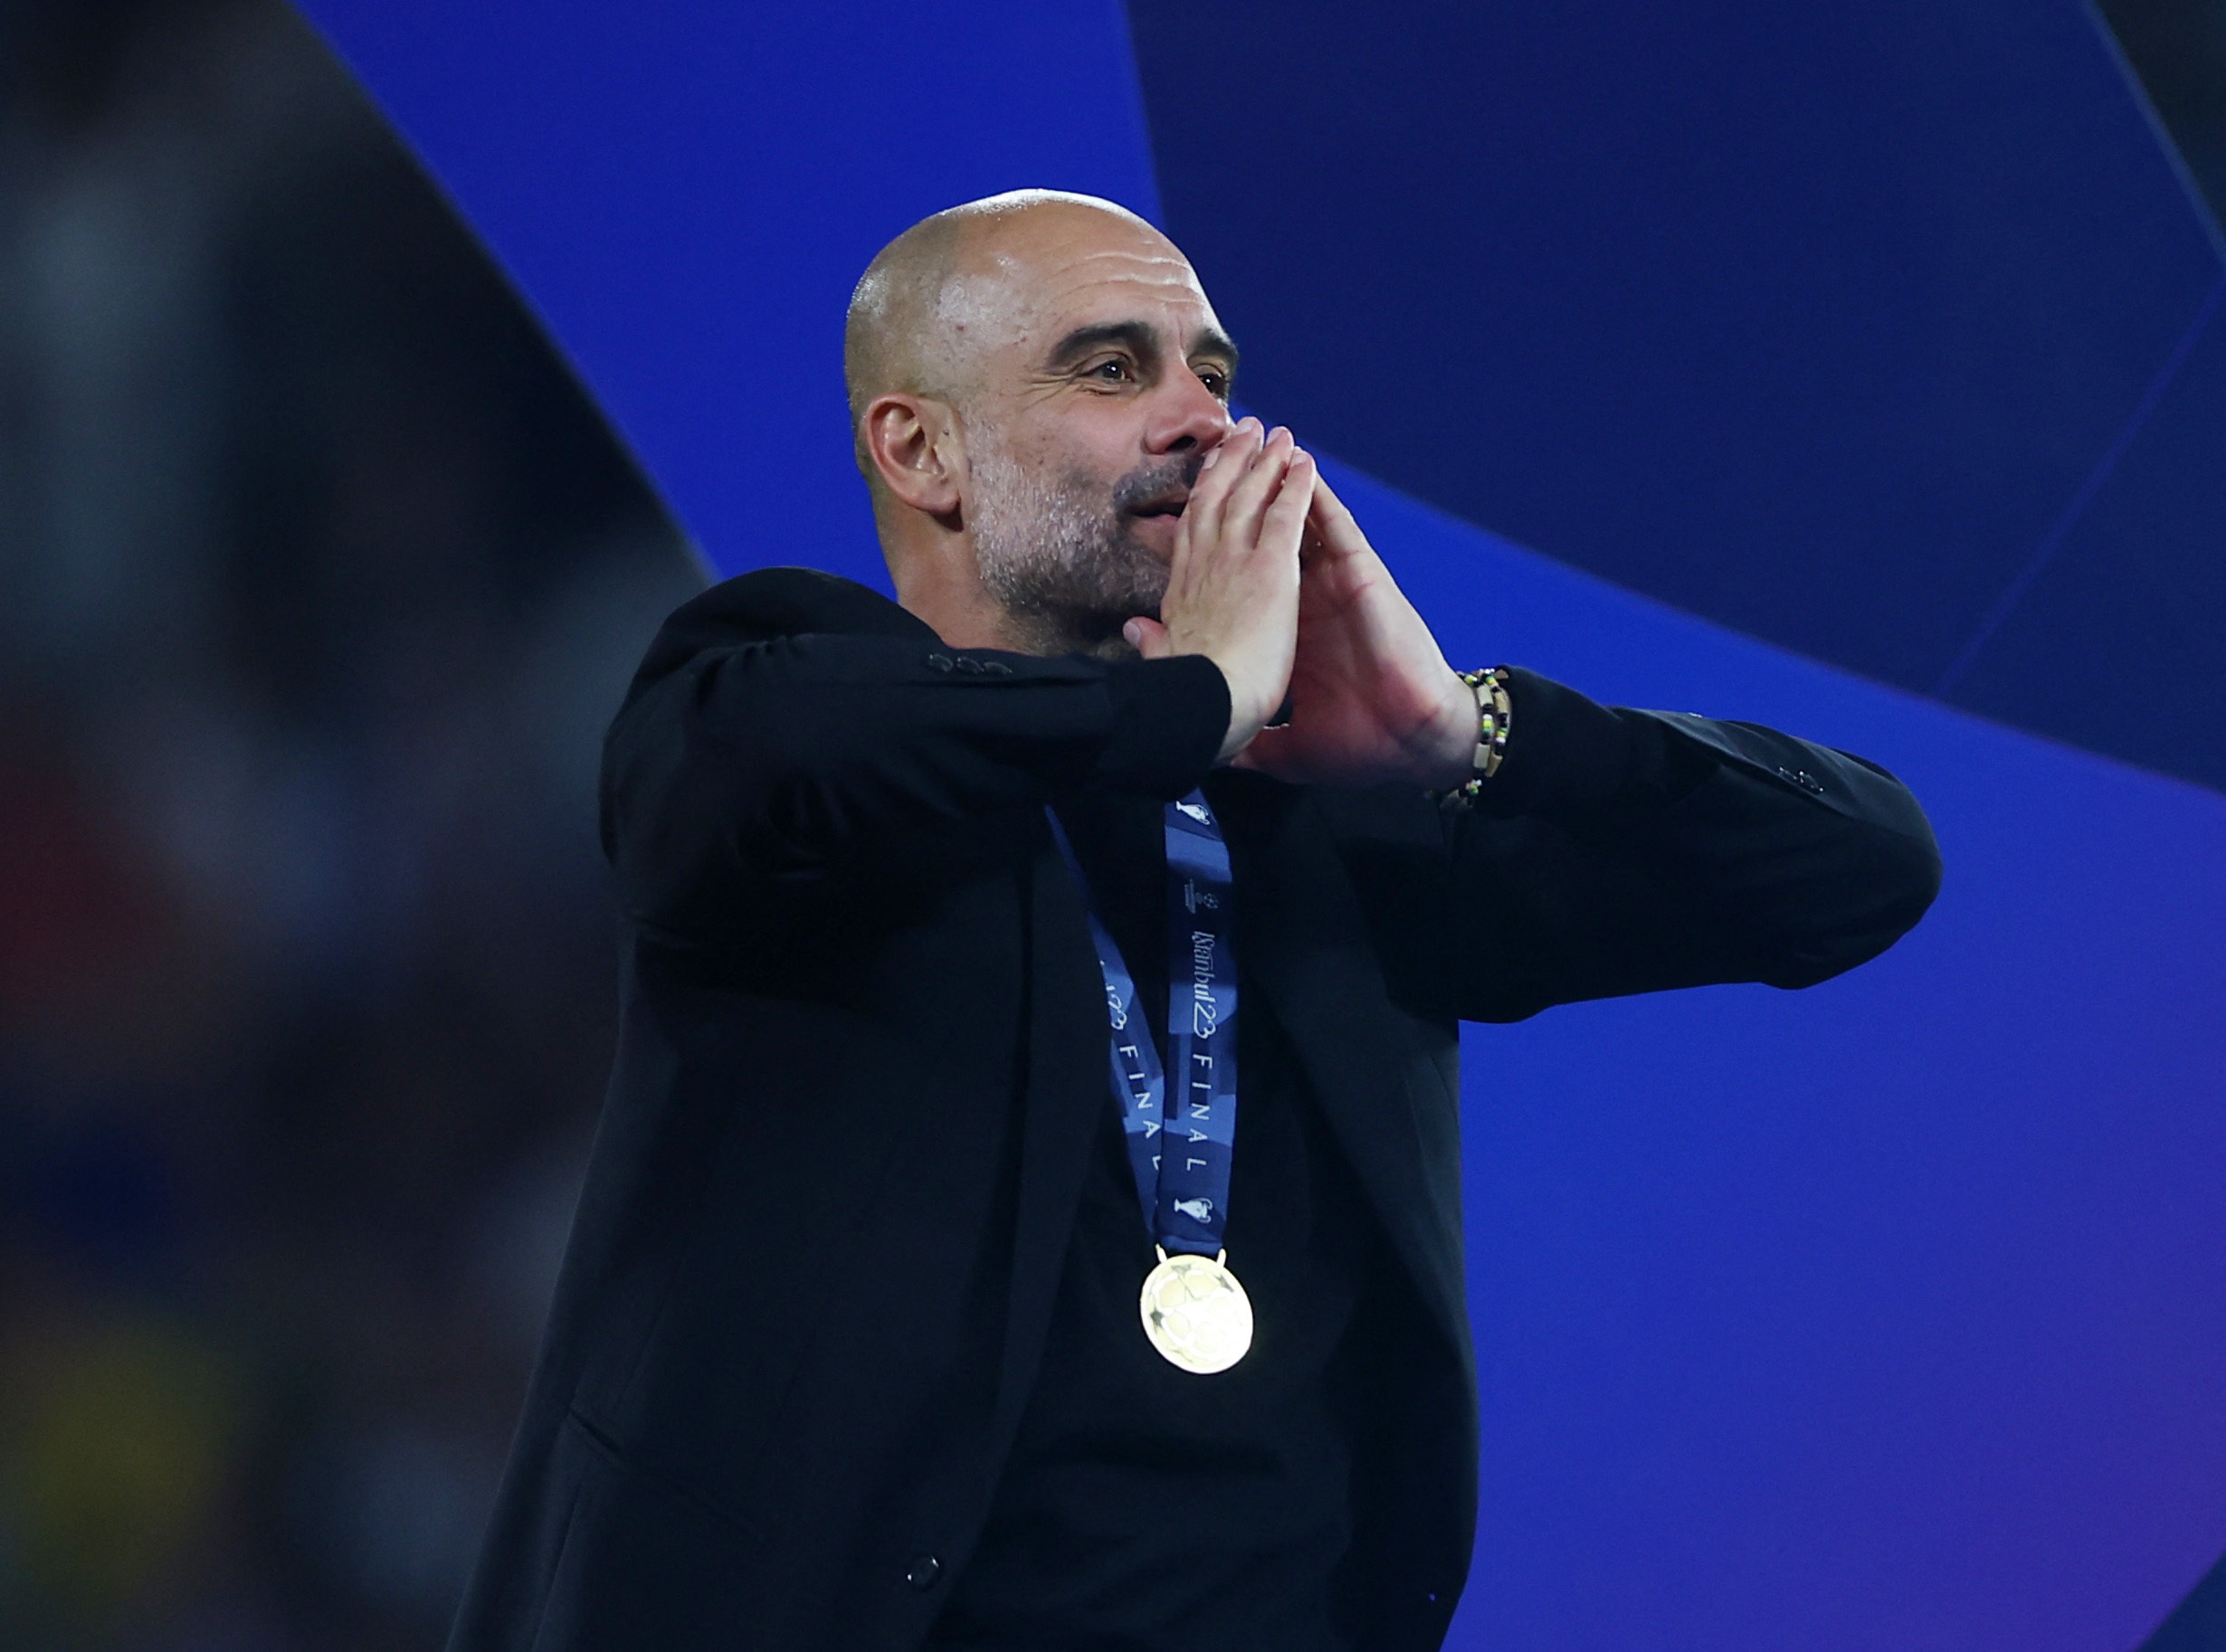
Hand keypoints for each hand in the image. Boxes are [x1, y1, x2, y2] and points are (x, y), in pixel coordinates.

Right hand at [1124, 418, 1313, 762]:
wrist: (1208, 705)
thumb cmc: (1187, 698)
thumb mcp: (1161, 662)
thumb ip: (1150, 641)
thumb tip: (1133, 630)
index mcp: (1182, 592)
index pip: (1192, 531)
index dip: (1200, 495)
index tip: (1208, 471)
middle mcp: (1204, 566)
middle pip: (1216, 499)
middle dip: (1230, 461)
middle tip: (1243, 430)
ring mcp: (1235, 562)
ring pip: (1249, 496)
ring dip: (1264, 461)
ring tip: (1276, 433)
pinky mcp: (1270, 569)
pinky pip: (1285, 514)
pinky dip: (1295, 485)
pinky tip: (1304, 461)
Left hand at [1231, 468, 1477, 787]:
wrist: (1408, 746)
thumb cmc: (1355, 744)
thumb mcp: (1279, 747)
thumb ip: (1243, 741)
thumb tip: (1209, 745)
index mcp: (1284, 632)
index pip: (1242, 578)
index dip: (1215, 546)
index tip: (1184, 521)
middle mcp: (1305, 601)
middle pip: (1262, 535)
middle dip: (1240, 494)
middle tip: (1214, 455)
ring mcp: (1334, 586)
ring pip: (1299, 521)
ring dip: (1278, 480)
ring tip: (1254, 441)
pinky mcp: (1362, 580)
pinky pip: (1338, 530)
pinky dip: (1321, 498)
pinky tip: (1303, 468)